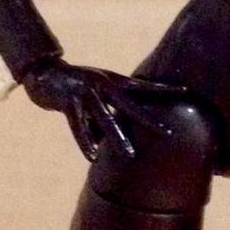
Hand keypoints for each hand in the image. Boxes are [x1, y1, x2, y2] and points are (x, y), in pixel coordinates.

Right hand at [22, 57, 186, 161]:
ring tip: (131, 155)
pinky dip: (85, 142)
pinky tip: (93, 157)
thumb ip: (109, 112)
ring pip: (105, 118)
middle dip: (149, 120)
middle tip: (169, 132)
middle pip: (131, 105)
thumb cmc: (74, 87)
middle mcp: (103, 84)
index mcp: (113, 81)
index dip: (164, 89)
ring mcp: (86, 92)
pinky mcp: (68, 102)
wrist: (43, 73)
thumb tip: (116, 138)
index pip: (144, 86)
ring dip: (117, 137)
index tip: (186, 91)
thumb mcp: (97, 95)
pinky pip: (78, 126)